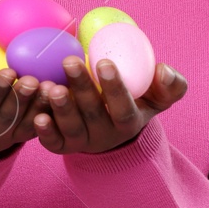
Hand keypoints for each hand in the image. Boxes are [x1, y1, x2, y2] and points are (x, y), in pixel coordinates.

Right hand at [0, 67, 55, 153]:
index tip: (7, 71)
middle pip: (8, 117)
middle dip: (21, 98)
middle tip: (32, 78)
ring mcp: (11, 138)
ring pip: (28, 124)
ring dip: (40, 105)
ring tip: (51, 86)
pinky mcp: (28, 136)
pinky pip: (42, 126)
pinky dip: (52, 111)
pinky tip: (63, 94)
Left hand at [36, 56, 187, 154]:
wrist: (111, 127)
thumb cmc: (136, 102)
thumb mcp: (158, 96)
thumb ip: (170, 85)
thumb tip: (164, 71)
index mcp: (129, 121)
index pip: (123, 107)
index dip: (115, 87)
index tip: (104, 62)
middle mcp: (105, 135)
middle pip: (93, 114)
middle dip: (82, 88)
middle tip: (70, 61)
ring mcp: (82, 142)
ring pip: (71, 128)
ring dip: (61, 108)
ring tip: (52, 87)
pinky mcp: (62, 146)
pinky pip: (53, 143)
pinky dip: (45, 132)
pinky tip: (38, 115)